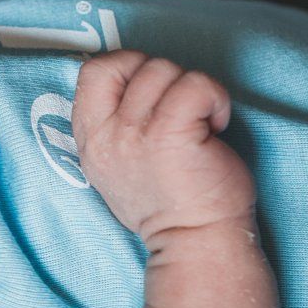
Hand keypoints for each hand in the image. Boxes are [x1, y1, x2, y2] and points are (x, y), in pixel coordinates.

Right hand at [70, 51, 257, 246]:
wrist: (196, 243)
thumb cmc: (169, 205)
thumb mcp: (118, 168)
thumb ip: (115, 128)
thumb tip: (135, 87)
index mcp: (91, 140)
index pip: (93, 71)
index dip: (127, 67)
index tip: (153, 95)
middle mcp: (107, 136)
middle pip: (133, 64)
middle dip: (166, 78)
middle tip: (182, 112)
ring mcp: (136, 135)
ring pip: (164, 71)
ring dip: (192, 90)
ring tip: (201, 124)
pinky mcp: (171, 135)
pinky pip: (194, 84)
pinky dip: (214, 97)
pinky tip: (216, 124)